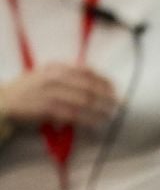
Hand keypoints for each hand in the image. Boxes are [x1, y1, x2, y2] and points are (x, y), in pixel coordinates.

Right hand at [0, 63, 116, 128]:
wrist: (4, 100)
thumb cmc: (30, 89)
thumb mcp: (47, 74)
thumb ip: (68, 75)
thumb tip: (97, 82)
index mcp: (55, 67)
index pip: (86, 71)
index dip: (104, 80)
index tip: (115, 89)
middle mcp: (54, 77)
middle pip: (89, 86)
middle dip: (107, 97)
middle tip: (118, 104)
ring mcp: (50, 92)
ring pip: (84, 101)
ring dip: (101, 109)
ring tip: (111, 114)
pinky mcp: (47, 108)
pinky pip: (74, 114)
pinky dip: (88, 119)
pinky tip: (97, 122)